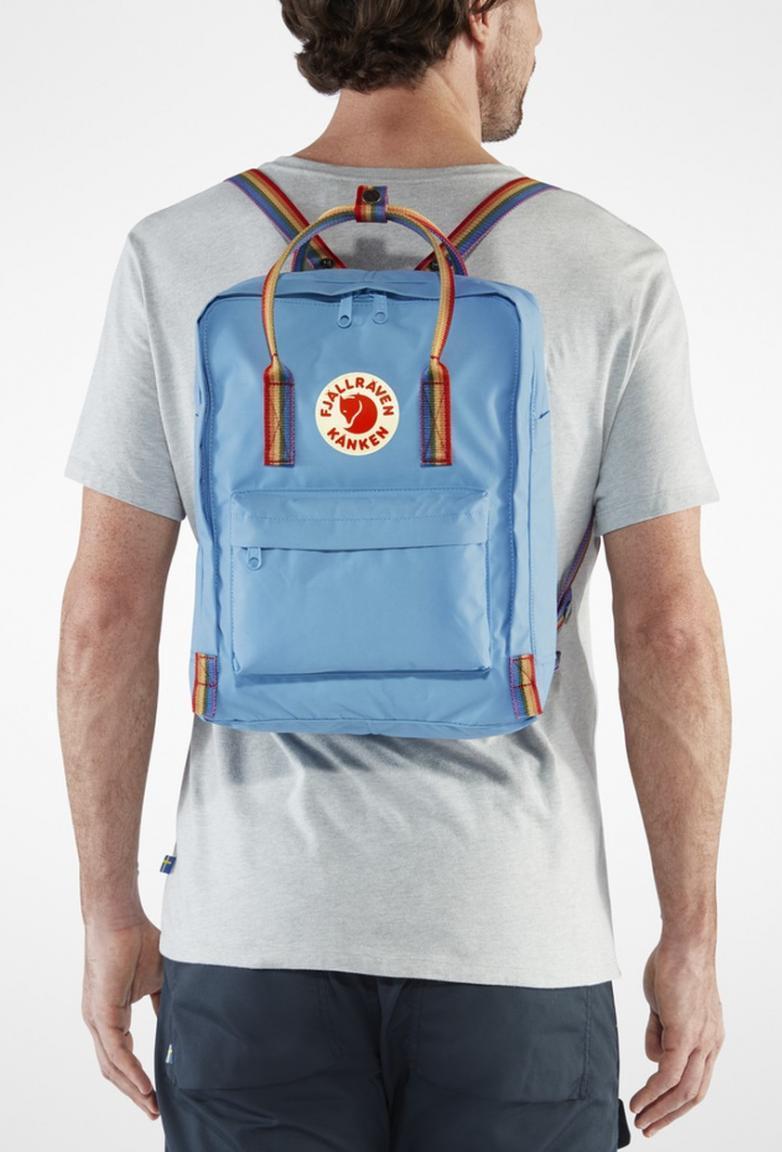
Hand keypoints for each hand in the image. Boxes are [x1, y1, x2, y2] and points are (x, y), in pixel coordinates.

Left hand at [82, 914, 162, 1118]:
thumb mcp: (159, 979)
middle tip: (155, 1111)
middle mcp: (99, 1022)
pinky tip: (145, 1086)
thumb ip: (164, 1003)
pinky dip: (131, 1072)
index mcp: (111, 1014)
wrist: (122, 917)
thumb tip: (179, 1023)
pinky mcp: (101, 1012)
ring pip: (112, 1067)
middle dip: (135, 1094)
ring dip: (133, 1089)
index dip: (138, 1078)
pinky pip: (115, 1052)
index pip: (122, 1056)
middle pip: (114, 1070)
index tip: (157, 1096)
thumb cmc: (140, 940)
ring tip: (153, 1106)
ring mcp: (97, 1019)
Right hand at [629, 937, 724, 1136]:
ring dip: (660, 1110)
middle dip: (670, 1116)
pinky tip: (639, 1101)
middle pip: (694, 1094)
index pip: (697, 1081)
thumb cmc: (673, 964)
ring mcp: (700, 1041)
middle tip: (649, 1129)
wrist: (684, 943)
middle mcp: (710, 1044)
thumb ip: (659, 1032)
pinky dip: (652, 1092)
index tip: (657, 1113)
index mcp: (709, 1037)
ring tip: (640, 1120)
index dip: (677, 1101)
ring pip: (683, 1091)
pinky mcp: (685, 1034)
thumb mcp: (664, 1005)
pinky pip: (668, 1074)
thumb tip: (652, 1058)